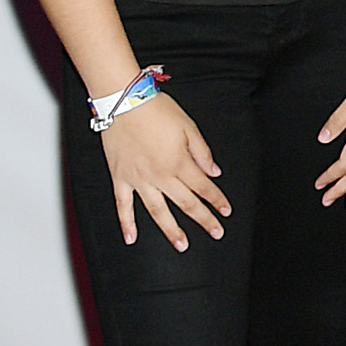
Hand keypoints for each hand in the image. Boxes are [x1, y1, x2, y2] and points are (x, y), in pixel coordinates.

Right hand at [102, 95, 227, 250]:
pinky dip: (126, 223)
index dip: (217, 200)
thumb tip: (214, 172)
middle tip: (216, 233)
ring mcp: (139, 179)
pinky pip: (123, 205)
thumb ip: (202, 152)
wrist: (124, 100)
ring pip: (158, 211)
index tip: (226, 212)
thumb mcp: (188, 127)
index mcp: (180, 163)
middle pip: (186, 204)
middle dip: (203, 220)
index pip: (204, 188)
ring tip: (182, 245)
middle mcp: (161, 176)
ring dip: (171, 230)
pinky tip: (131, 238)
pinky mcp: (120, 177)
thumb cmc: (156, 110)